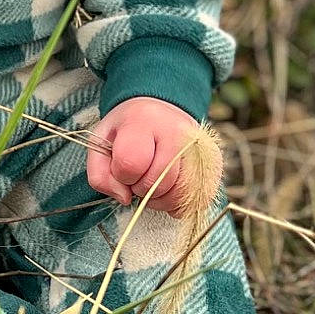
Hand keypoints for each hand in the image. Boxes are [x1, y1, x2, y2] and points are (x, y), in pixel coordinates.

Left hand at [87, 97, 212, 215]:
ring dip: (161, 200)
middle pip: (158, 182)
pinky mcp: (214, 162)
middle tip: (138, 177)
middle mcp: (176, 131)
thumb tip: (125, 198)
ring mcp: (199, 147)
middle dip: (142, 189)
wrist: (159, 110)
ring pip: (180, 194)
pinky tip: (169, 189)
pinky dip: (179, 203)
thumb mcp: (100, 144)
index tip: (123, 168)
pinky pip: (198, 198)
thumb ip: (100, 176)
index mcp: (143, 121)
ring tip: (152, 184)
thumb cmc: (127, 130)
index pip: (131, 164)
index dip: (122, 175)